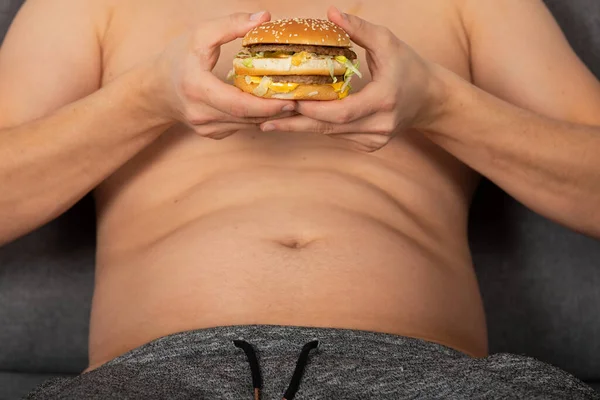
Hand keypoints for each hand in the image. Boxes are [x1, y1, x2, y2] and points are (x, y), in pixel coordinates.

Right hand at [151, 12, 295, 138]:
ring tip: (291, 102)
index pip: (238, 104)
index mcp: (197, 88)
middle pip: (247, 118)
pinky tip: (269, 106)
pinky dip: (256, 117)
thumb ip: (231, 25)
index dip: (267, 105)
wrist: (155, 90)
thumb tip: (264, 18)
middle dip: (276, 111)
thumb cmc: (177, 58)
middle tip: (299, 100)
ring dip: (270, 116)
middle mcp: (201, 114)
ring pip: (247, 125)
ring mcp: (206, 128)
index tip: (291, 99)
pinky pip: (241, 126)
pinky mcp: (212, 134)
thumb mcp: (200, 35)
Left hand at [260, 6, 445, 151]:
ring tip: (271, 123)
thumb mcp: (388, 42)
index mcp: (384, 100)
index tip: (286, 101)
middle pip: (330, 129)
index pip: (341, 112)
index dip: (312, 109)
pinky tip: (296, 123)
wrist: (430, 99)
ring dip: (302, 127)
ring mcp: (375, 139)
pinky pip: (338, 137)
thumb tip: (329, 13)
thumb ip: (358, 29)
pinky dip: (318, 128)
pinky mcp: (370, 145)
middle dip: (296, 124)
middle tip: (265, 122)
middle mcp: (379, 125)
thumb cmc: (409, 66)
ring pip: (331, 135)